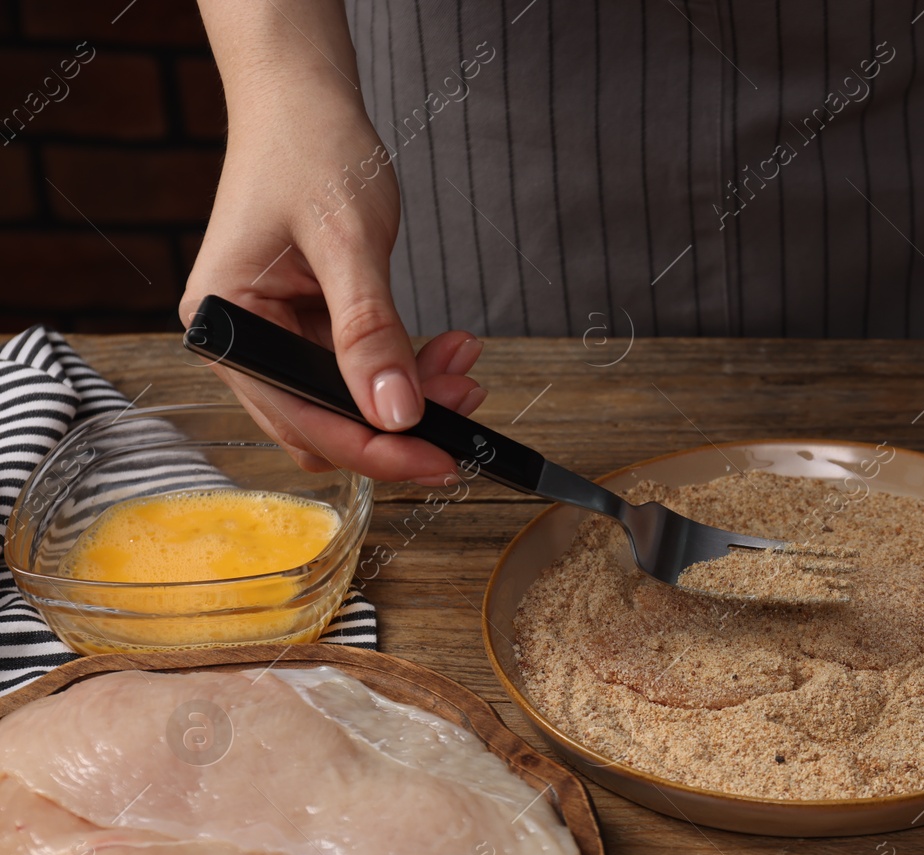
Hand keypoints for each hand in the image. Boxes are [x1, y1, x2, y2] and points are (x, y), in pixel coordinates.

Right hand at [180, 94, 484, 484]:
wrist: (304, 97)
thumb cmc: (310, 148)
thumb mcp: (348, 241)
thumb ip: (369, 330)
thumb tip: (396, 414)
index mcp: (226, 325)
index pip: (305, 420)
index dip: (378, 449)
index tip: (444, 457)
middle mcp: (241, 341)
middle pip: (325, 426)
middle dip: (401, 424)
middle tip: (468, 400)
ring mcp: (273, 336)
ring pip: (351, 404)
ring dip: (413, 396)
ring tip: (465, 362)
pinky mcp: (305, 327)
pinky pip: (361, 372)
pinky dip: (406, 368)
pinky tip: (448, 347)